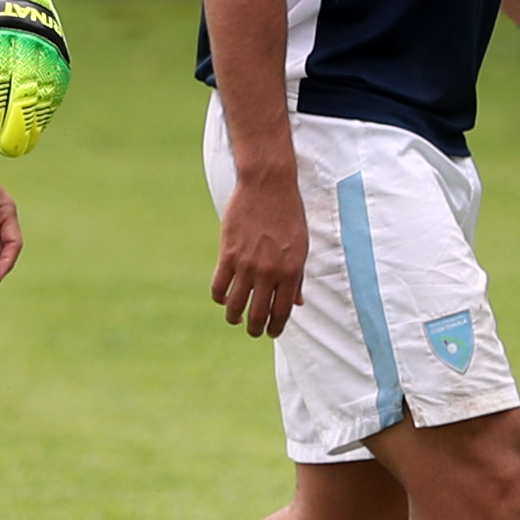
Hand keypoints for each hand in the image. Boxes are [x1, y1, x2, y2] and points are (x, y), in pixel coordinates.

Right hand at [211, 163, 307, 335]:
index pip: (281, 312)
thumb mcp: (301, 246)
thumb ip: (297, 277)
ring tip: (235, 318)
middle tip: (252, 330)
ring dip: (234, 318)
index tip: (271, 333)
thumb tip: (297, 303)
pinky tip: (223, 297)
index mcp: (291, 271)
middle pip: (257, 314)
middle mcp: (269, 272)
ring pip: (235, 305)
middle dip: (255, 328)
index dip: (275, 328)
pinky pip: (218, 286)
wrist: (268, 186)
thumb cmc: (289, 214)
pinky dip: (220, 297)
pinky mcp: (227, 254)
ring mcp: (246, 264)